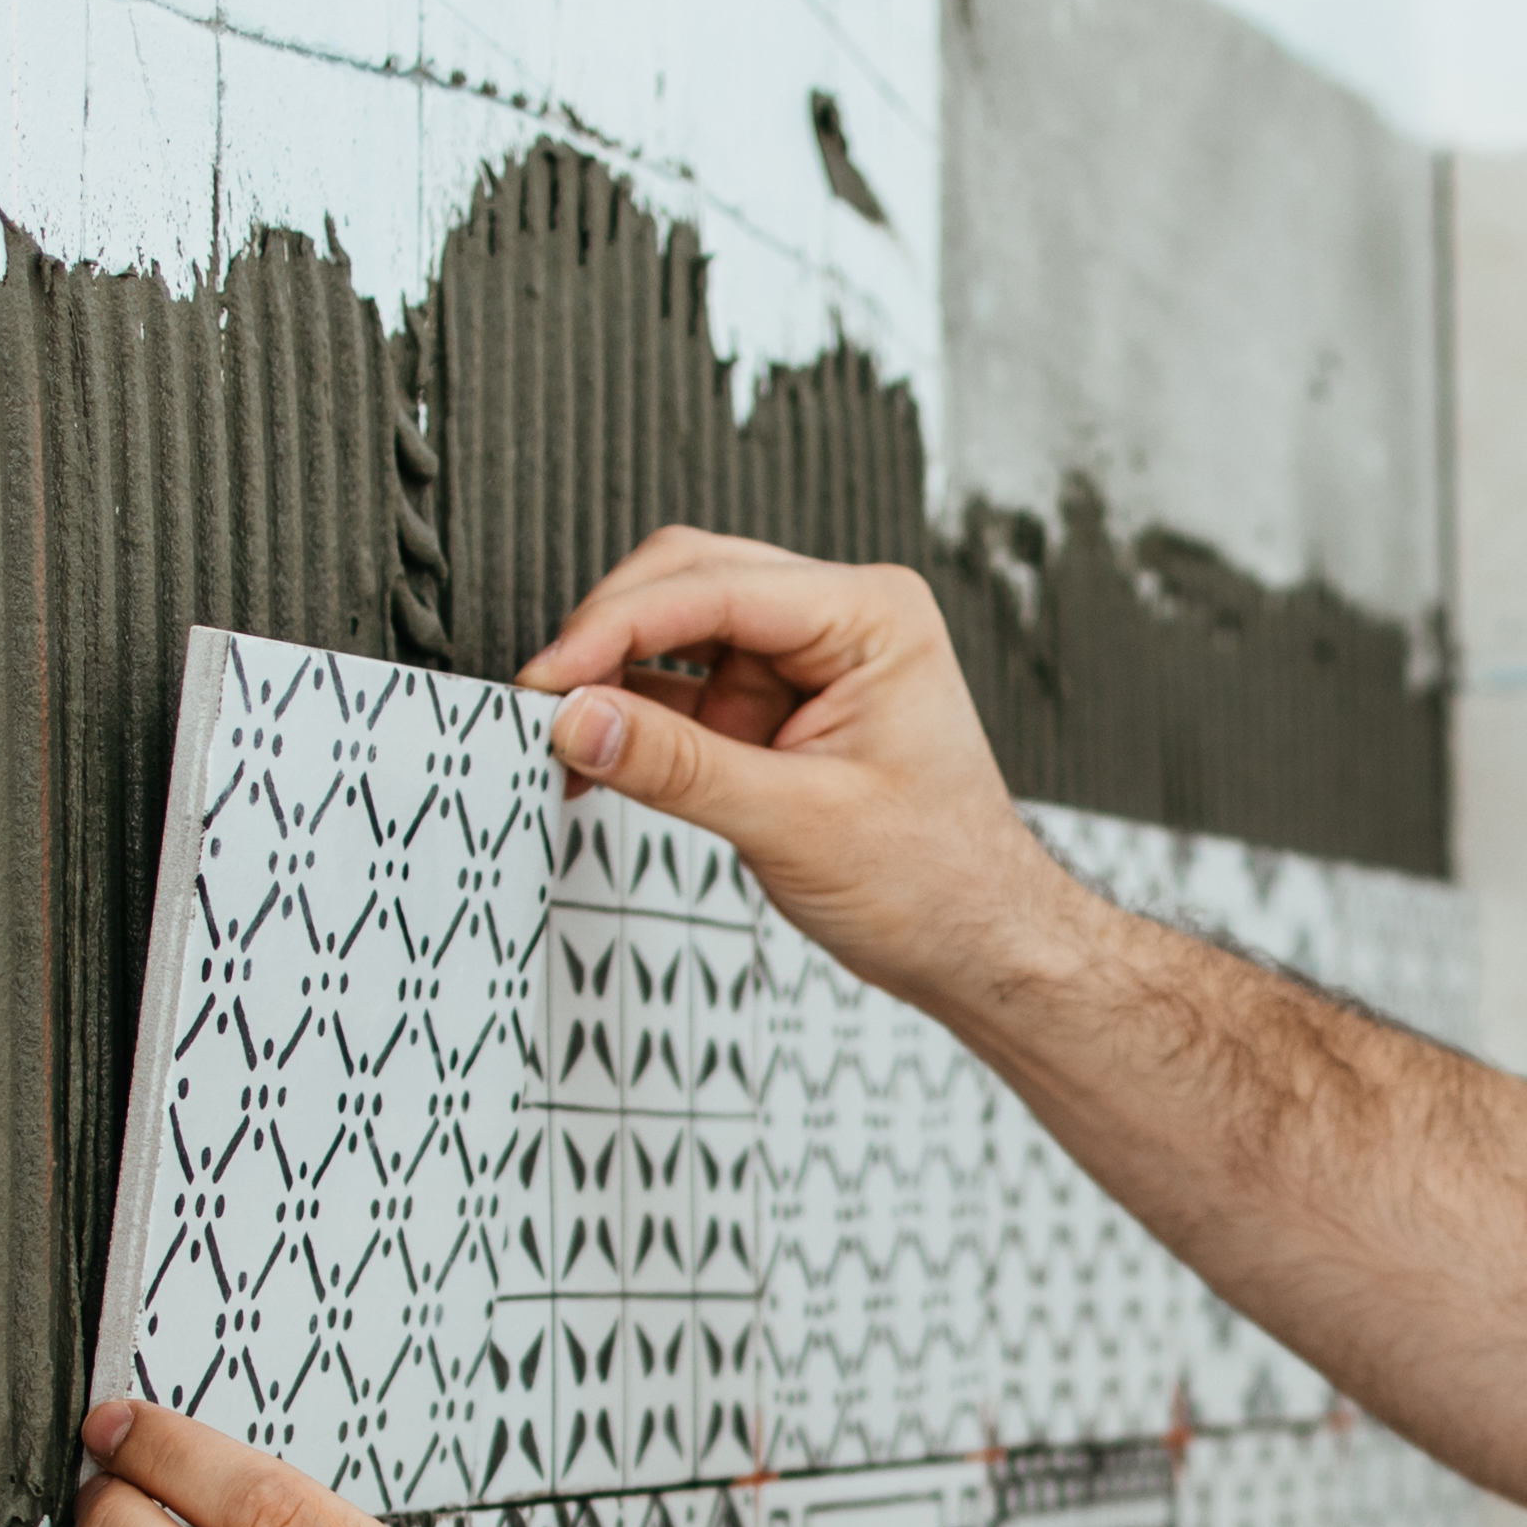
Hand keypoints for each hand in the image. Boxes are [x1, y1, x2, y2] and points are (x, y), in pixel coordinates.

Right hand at [516, 530, 1072, 1003]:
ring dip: (616, 678)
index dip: (614, 625)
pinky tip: (598, 756)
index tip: (549, 678)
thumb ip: (679, 768)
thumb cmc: (940, 882)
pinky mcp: (778, 708)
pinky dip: (638, 719)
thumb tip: (580, 721)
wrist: (982, 945)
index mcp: (871, 616)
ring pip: (677, 629)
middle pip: (688, 581)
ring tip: (565, 740)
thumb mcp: (797, 824)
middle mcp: (841, 620)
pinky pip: (686, 688)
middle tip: (545, 703)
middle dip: (608, 638)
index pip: (715, 586)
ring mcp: (807, 661)